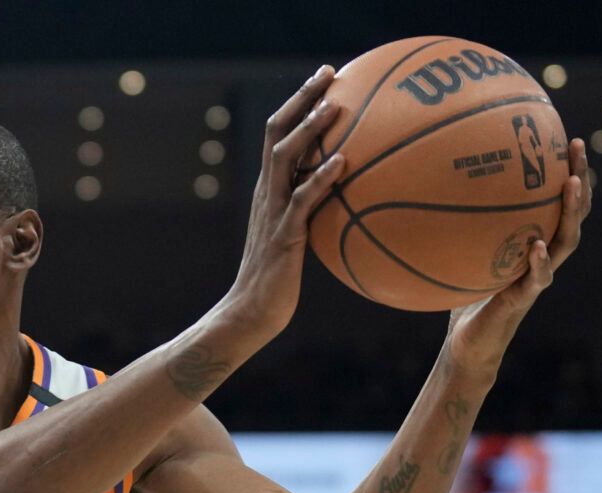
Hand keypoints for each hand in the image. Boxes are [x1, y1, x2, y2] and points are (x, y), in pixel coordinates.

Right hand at [223, 66, 345, 344]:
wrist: (251, 310)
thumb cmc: (278, 278)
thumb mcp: (297, 235)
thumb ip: (315, 210)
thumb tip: (349, 195)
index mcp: (269, 189)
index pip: (279, 134)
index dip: (299, 103)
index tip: (325, 78)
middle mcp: (267, 192)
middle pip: (277, 133)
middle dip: (302, 99)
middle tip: (328, 72)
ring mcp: (273, 211)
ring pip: (286, 159)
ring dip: (310, 131)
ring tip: (334, 107)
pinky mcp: (283, 234)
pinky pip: (302, 200)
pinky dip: (321, 178)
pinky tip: (342, 162)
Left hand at [445, 137, 593, 374]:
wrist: (465, 345)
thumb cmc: (459, 297)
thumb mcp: (453, 254)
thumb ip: (446, 227)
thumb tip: (418, 187)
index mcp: (530, 241)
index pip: (554, 201)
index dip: (563, 170)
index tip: (561, 136)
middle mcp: (541, 255)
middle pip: (571, 212)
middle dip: (578, 177)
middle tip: (574, 145)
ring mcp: (536, 278)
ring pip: (566, 241)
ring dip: (571, 212)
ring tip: (572, 184)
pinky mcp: (522, 300)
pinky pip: (537, 280)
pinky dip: (540, 263)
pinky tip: (539, 246)